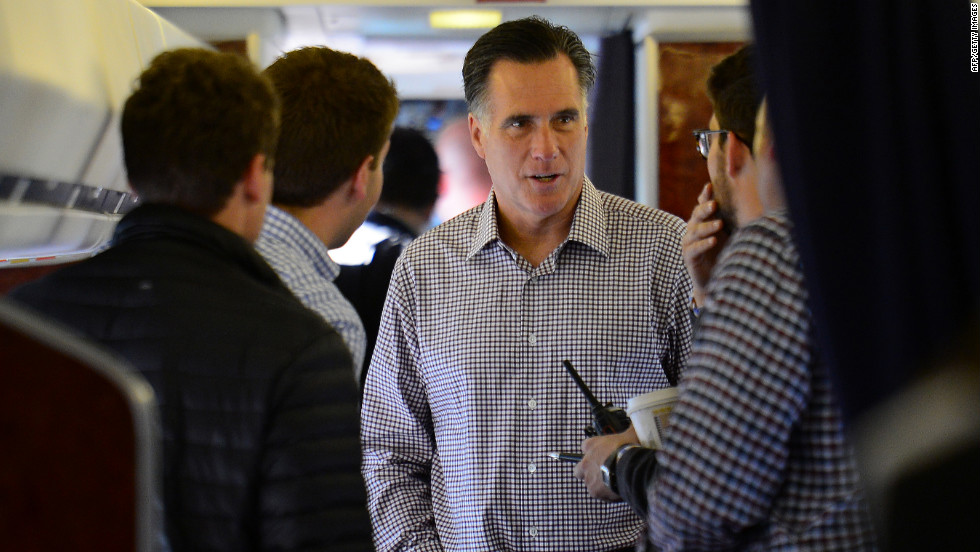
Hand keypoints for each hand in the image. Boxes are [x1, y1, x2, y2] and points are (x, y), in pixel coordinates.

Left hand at [573, 426, 638, 501]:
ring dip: (599, 483)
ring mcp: (589, 478)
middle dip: (588, 471)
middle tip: (603, 472)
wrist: (630, 468)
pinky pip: (599, 494)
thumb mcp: (631, 434)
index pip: (585, 446)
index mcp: (591, 445)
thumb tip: (637, 425)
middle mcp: (585, 462)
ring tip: (615, 482)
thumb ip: (630, 430)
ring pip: (590, 483)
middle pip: (579, 469)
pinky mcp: (594, 491)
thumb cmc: (629, 448)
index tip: (602, 453)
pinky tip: (618, 490)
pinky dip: (607, 494)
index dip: (594, 451)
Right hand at [682, 183, 727, 304]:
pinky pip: (694, 249)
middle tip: (714, 204)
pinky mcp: (689, 257)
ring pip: (695, 231)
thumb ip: (729, 218)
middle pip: (696, 216)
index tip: (710, 186)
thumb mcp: (728, 233)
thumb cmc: (723, 252)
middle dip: (705, 209)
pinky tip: (713, 241)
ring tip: (719, 224)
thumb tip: (744, 201)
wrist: (715, 277)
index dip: (705, 196)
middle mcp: (693, 230)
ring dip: (707, 227)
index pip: (702, 205)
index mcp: (702, 221)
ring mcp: (689, 243)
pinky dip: (703, 244)